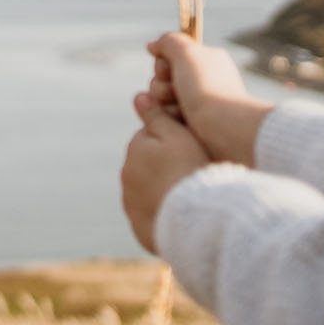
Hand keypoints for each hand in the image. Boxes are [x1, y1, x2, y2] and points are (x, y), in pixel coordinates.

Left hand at [121, 92, 213, 252]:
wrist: (194, 218)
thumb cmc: (190, 170)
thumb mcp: (179, 135)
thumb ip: (157, 116)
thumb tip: (138, 96)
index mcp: (135, 149)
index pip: (152, 137)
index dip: (175, 140)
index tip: (194, 148)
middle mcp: (127, 176)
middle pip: (150, 165)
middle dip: (167, 165)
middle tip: (196, 171)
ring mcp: (131, 204)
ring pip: (150, 191)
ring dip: (165, 190)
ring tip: (193, 195)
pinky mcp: (140, 228)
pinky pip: (153, 217)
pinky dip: (164, 213)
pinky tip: (184, 215)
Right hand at [147, 32, 272, 165]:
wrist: (224, 128)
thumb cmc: (207, 88)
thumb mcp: (188, 53)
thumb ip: (168, 41)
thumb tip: (153, 45)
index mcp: (205, 60)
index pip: (168, 57)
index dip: (162, 63)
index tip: (169, 69)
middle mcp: (202, 79)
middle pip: (160, 79)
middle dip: (160, 86)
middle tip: (175, 92)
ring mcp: (197, 103)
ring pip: (160, 100)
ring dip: (163, 104)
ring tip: (180, 110)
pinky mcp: (193, 123)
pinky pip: (167, 117)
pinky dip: (170, 119)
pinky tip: (180, 122)